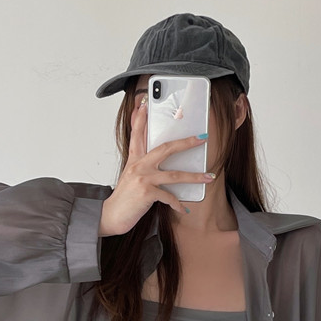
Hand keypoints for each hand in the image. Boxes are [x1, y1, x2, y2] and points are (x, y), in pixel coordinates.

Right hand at [99, 95, 215, 236]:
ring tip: (209, 177)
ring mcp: (143, 178)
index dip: (141, 118)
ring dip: (195, 177)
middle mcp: (138, 165)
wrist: (111, 215)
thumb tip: (161, 164)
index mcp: (134, 159)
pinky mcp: (146, 193)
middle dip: (186, 142)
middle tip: (202, 138)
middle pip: (165, 148)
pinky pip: (169, 197)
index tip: (145, 104)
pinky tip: (183, 210)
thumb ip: (143, 167)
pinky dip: (177, 204)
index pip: (137, 134)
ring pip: (174, 175)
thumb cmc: (125, 198)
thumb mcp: (131, 177)